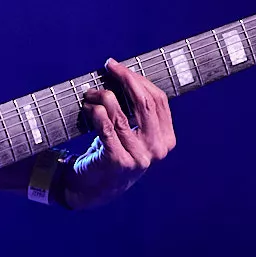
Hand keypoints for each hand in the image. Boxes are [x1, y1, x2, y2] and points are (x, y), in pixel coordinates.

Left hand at [66, 59, 176, 209]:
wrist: (95, 189)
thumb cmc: (114, 153)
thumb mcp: (134, 135)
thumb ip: (138, 112)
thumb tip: (126, 75)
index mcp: (166, 140)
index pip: (158, 100)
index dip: (139, 79)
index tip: (121, 67)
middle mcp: (157, 150)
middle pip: (144, 103)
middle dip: (125, 79)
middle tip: (109, 67)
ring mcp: (138, 157)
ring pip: (121, 113)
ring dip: (103, 96)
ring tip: (91, 93)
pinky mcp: (118, 161)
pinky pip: (106, 128)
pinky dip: (96, 113)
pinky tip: (89, 107)